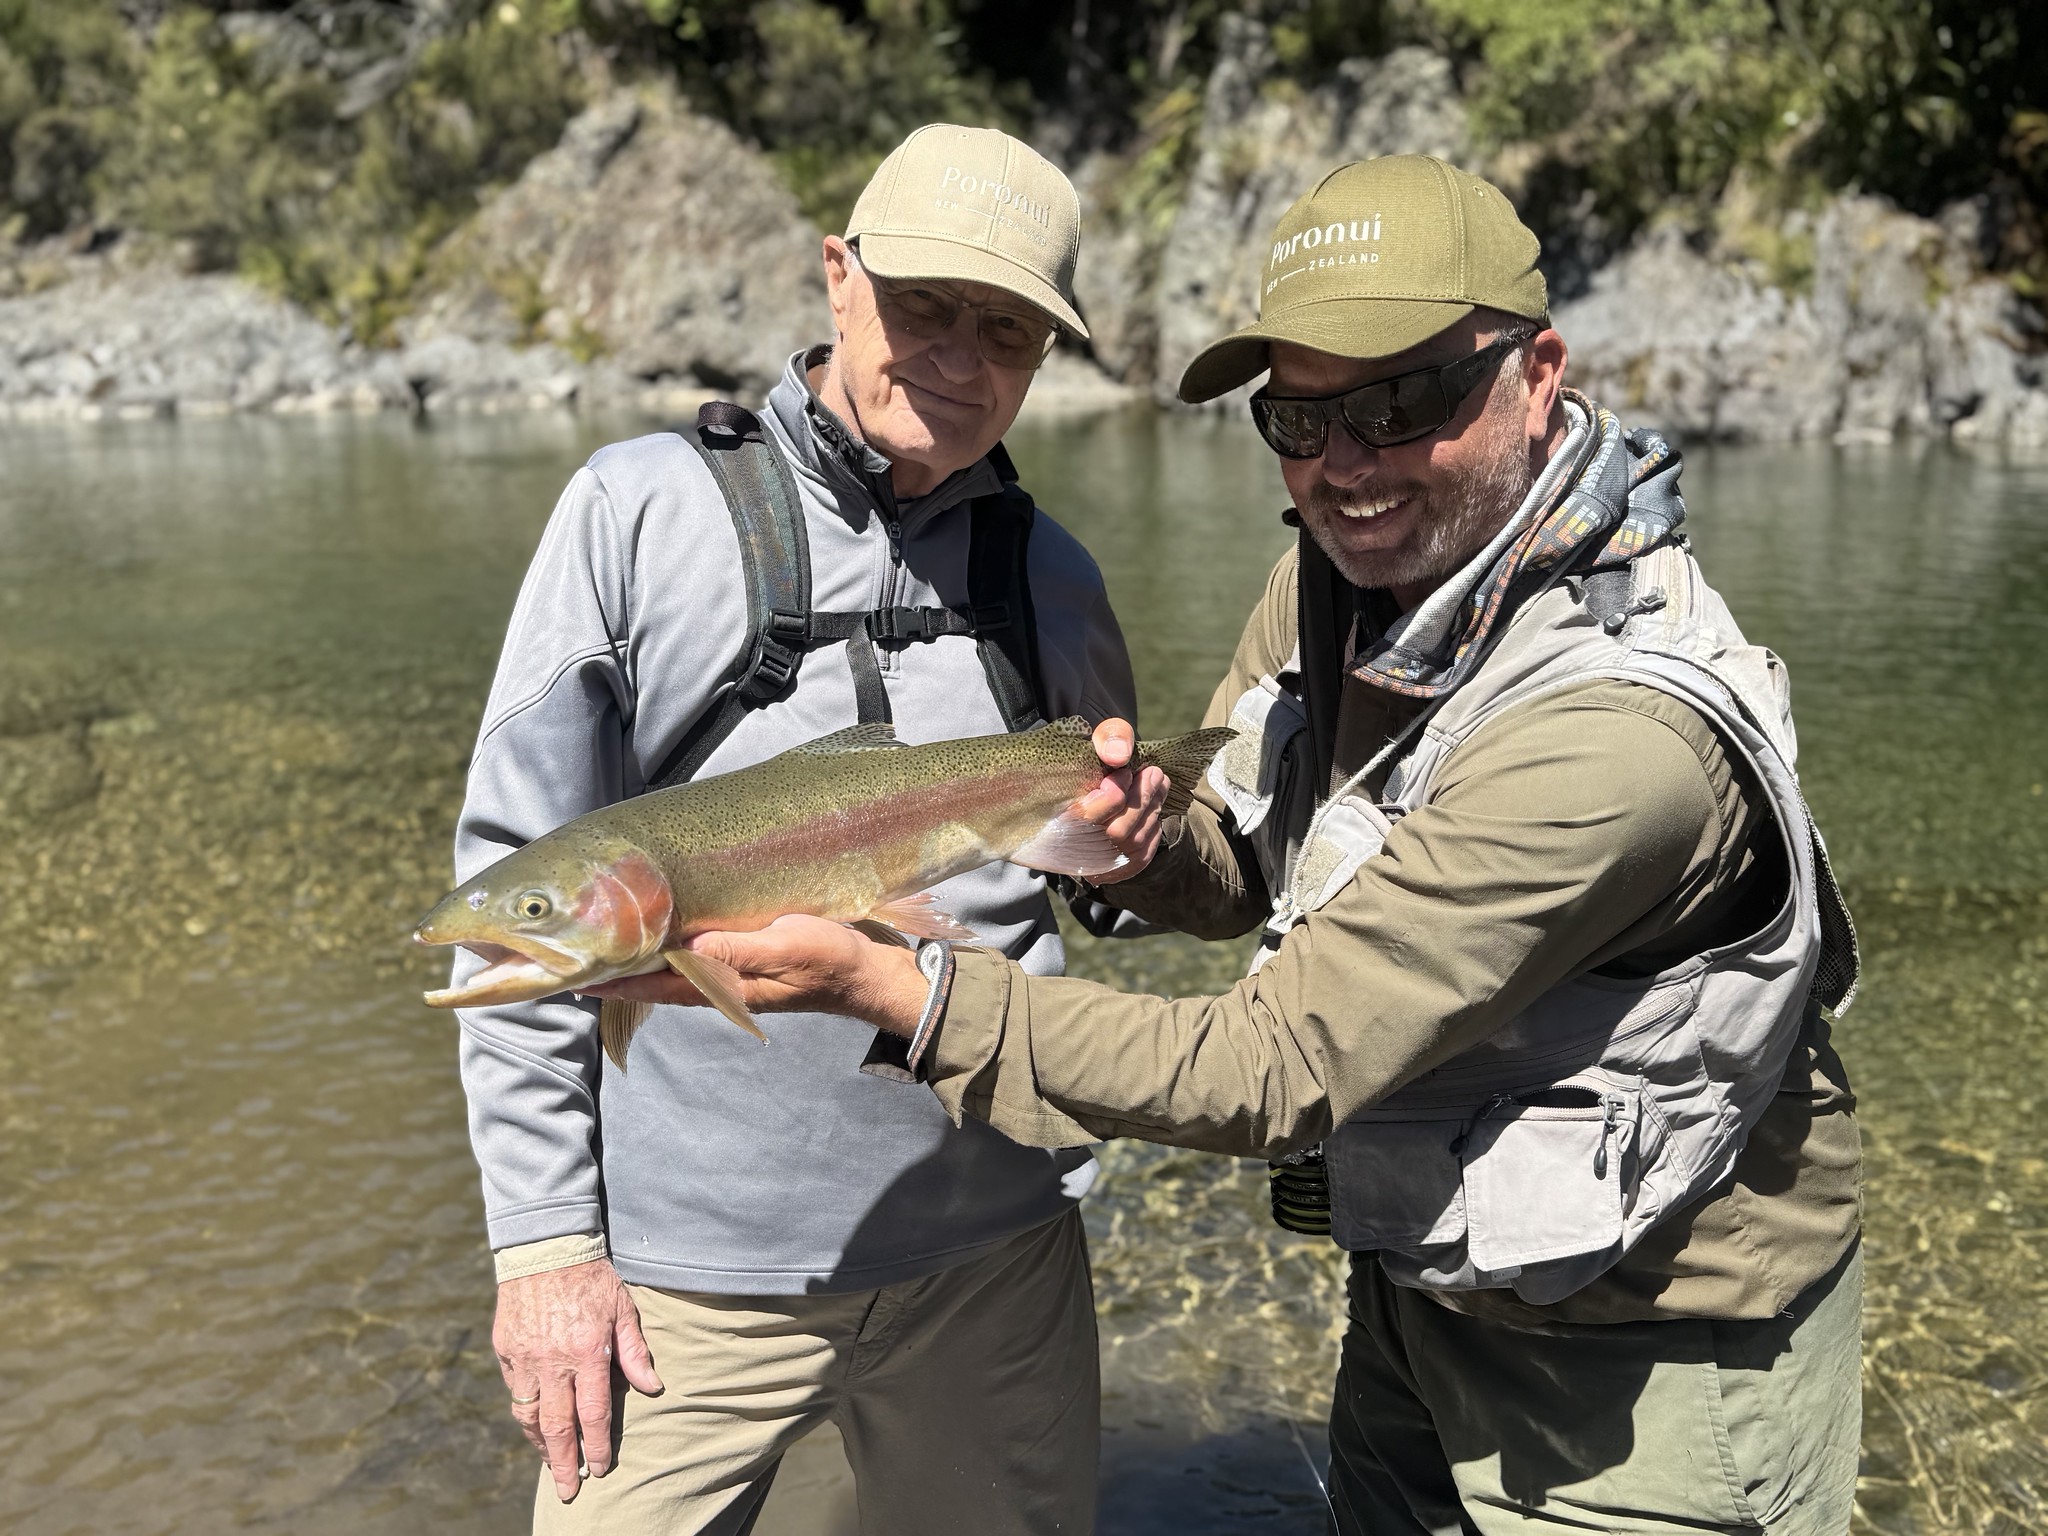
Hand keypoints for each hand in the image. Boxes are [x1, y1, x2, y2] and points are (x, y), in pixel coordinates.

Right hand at [494, 1259, 663, 1501]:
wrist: (545, 1246)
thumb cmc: (592, 1277)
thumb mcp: (623, 1307)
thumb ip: (635, 1351)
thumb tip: (653, 1387)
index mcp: (586, 1352)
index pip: (592, 1414)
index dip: (596, 1447)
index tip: (601, 1469)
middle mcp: (552, 1361)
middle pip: (556, 1426)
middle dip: (564, 1463)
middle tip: (569, 1490)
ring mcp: (524, 1358)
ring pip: (528, 1416)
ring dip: (540, 1445)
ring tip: (552, 1465)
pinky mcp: (505, 1349)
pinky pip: (514, 1391)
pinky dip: (525, 1413)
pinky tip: (535, 1424)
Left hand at [585, 916, 927, 1036]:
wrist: (870, 974)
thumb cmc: (831, 959)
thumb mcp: (787, 946)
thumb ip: (738, 948)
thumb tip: (686, 945)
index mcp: (726, 985)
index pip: (656, 984)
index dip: (616, 981)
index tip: (576, 976)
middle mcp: (722, 984)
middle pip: (658, 978)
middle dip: (620, 968)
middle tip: (579, 953)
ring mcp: (734, 973)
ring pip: (674, 968)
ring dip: (641, 956)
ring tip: (606, 941)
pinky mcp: (747, 959)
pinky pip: (697, 956)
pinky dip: (671, 946)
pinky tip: (664, 931)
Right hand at [1074, 717, 1168, 883]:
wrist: (1070, 795)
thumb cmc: (1083, 766)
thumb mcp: (1091, 740)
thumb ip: (1107, 739)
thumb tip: (1120, 755)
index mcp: (1053, 821)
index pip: (1088, 816)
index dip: (1114, 793)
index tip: (1126, 772)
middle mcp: (1071, 849)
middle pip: (1117, 832)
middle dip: (1141, 799)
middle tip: (1155, 773)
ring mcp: (1093, 864)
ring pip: (1133, 842)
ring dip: (1152, 809)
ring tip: (1160, 783)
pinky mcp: (1112, 872)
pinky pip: (1141, 856)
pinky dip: (1152, 830)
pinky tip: (1153, 809)